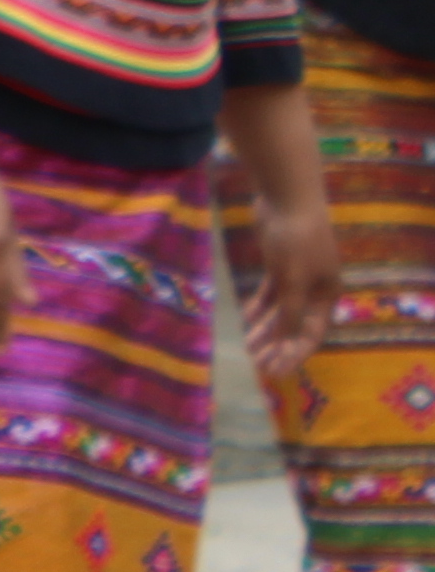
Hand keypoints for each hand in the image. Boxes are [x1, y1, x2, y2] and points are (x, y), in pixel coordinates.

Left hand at [244, 194, 342, 376]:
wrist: (287, 199)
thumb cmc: (296, 240)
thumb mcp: (292, 280)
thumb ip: (288, 312)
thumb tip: (284, 342)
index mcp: (326, 295)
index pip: (311, 335)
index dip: (293, 355)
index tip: (275, 373)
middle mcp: (314, 290)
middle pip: (294, 326)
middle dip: (276, 346)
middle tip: (255, 365)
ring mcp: (296, 278)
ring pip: (279, 312)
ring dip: (264, 330)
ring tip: (245, 348)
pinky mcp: (279, 267)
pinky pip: (269, 295)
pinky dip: (257, 308)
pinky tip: (243, 320)